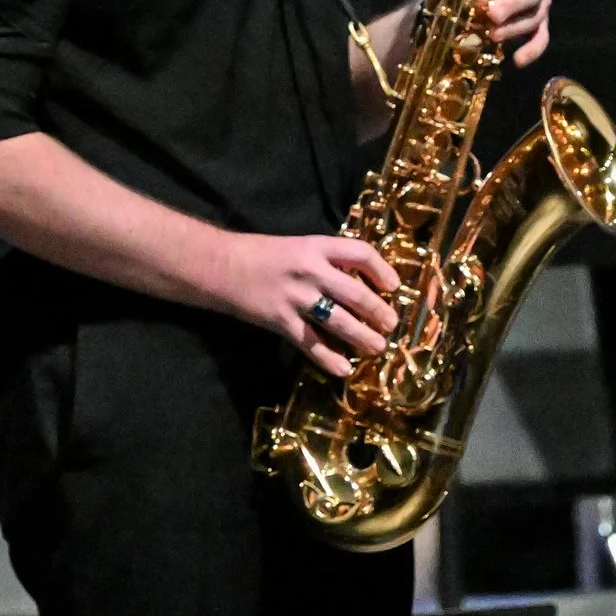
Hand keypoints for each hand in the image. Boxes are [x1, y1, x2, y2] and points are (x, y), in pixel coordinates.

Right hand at [216, 233, 400, 376]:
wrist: (221, 265)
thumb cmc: (262, 254)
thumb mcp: (299, 247)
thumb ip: (326, 261)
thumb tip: (361, 283)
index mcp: (316, 246)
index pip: (360, 253)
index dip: (382, 270)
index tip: (394, 286)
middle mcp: (310, 270)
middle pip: (356, 293)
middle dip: (378, 312)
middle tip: (391, 325)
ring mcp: (296, 297)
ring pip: (339, 321)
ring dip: (363, 337)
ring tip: (377, 348)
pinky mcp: (281, 321)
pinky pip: (312, 343)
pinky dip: (329, 359)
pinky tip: (343, 369)